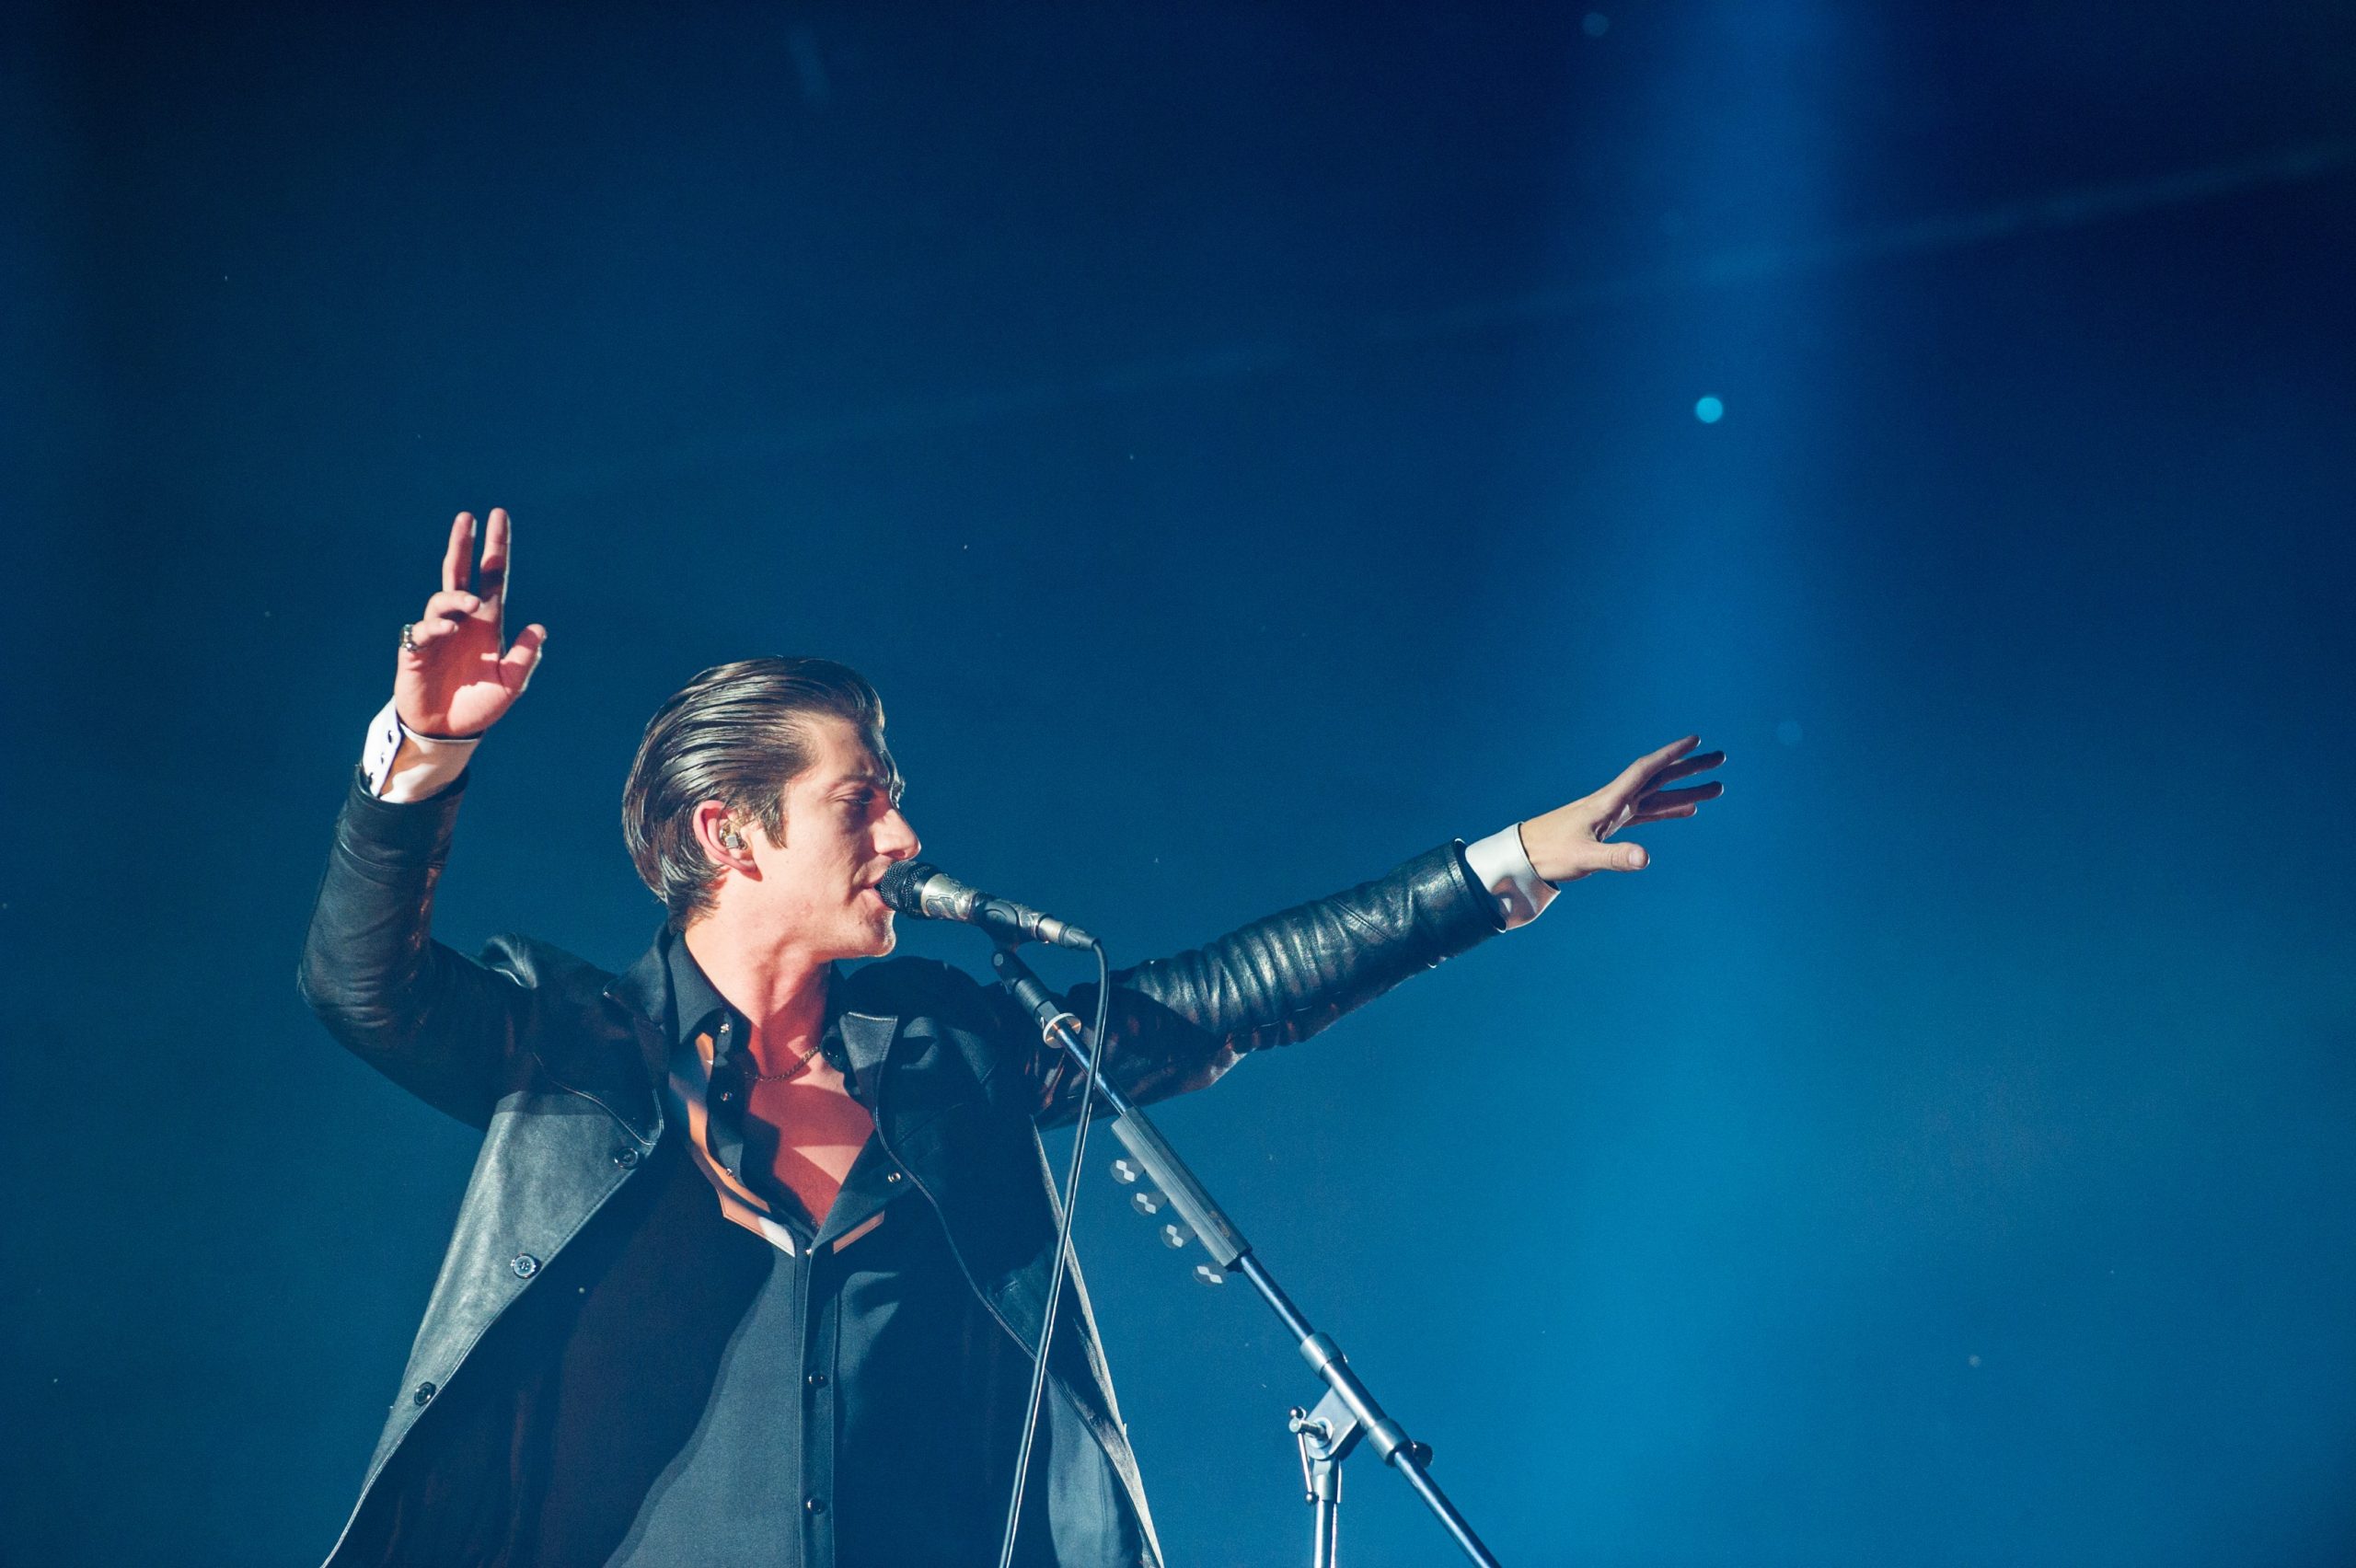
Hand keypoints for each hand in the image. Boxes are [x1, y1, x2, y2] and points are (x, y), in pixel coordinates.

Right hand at [394, 509, 547, 737]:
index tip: (498, 516)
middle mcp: (462, 621)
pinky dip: (437, 626)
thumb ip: (524, 657)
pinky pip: (425, 629)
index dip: (495, 548)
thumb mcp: (511, 684)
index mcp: (487, 623)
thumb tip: (539, 627)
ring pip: (442, 599)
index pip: (492, 577)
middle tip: (467, 518)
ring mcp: (438, 633)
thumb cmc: (479, 705)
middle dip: (463, 546)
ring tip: (471, 603)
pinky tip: (449, 629)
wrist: (448, 732)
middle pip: (460, 574)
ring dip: (456, 597)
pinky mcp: (417, 650)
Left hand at [1516, 735, 1724, 881]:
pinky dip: (1669, 810)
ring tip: (1716, 788)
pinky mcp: (1612, 826)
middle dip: (1690, 768)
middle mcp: (1615, 801)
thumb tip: (1646, 859)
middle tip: (1720, 758)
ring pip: (1658, 795)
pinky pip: (1647, 813)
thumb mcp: (1584, 858)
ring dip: (1686, 790)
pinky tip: (1687, 810)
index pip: (1644, 770)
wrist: (1526, 855)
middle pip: (1659, 778)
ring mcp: (1615, 813)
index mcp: (1608, 801)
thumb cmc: (1550, 853)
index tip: (1695, 739)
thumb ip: (1615, 858)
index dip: (1670, 754)